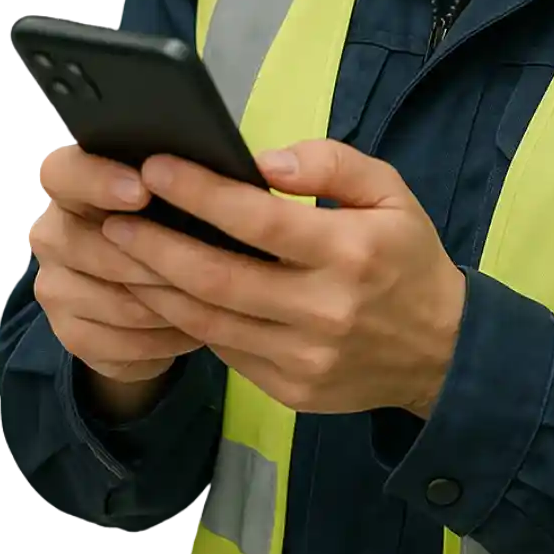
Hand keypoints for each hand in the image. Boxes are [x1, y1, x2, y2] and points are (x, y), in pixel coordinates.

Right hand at [28, 144, 204, 383]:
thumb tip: (217, 178)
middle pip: (84, 243)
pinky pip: (119, 340)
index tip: (143, 192)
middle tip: (199, 261)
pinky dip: (163, 337)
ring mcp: (54, 286)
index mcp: (72, 183)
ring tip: (214, 300)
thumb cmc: (172, 225)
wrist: (150, 298)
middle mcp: (52, 232)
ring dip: (167, 302)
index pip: (61, 171)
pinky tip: (194, 329)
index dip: (97, 181)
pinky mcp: (68, 333)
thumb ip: (177, 183)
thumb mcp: (175, 197)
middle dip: (148, 256)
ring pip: (112, 299)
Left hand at [103, 141, 466, 417]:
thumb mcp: (391, 193)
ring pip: (210, 320)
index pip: (258, 221)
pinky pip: (224, 351)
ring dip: (156, 287)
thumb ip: (333, 164)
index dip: (201, 194)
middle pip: (218, 277)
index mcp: (350, 252)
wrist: (441, 350)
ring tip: (120, 255)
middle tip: (112, 219)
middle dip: (155, 246)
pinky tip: (162, 294)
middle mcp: (323, 309)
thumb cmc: (407, 259)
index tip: (155, 168)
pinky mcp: (289, 389)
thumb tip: (265, 163)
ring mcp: (303, 357)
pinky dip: (186, 321)